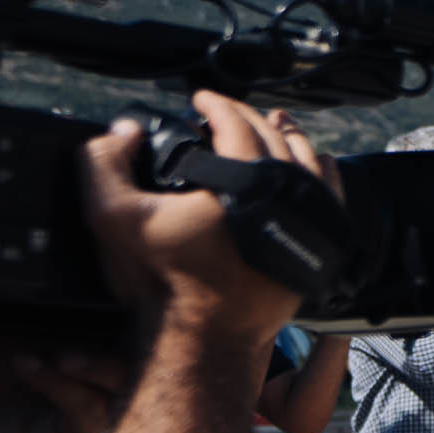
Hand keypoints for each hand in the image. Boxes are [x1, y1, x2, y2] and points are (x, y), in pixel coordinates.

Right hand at [80, 93, 338, 341]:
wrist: (205, 334)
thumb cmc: (160, 278)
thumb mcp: (111, 217)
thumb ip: (102, 163)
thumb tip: (125, 128)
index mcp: (242, 183)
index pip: (235, 123)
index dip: (215, 103)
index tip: (201, 98)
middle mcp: (285, 196)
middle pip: (273, 137)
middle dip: (248, 117)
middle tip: (227, 110)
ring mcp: (308, 220)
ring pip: (307, 160)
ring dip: (287, 137)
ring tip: (271, 124)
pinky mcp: (321, 244)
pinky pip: (331, 193)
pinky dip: (320, 170)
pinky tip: (312, 160)